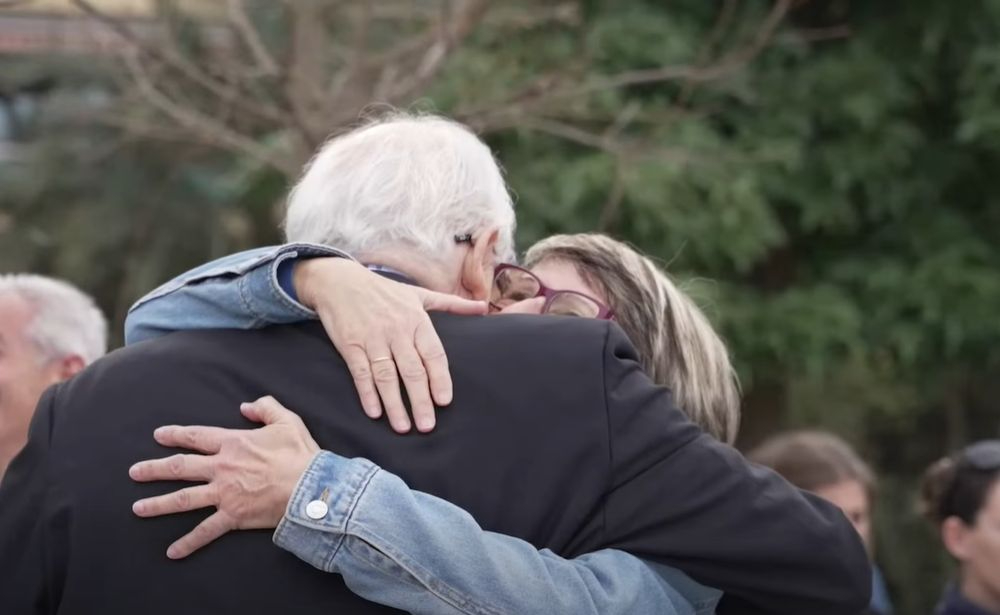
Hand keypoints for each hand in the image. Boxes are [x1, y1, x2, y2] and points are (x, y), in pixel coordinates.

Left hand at [129, 396, 319, 559]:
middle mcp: (222, 468)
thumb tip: (246, 406)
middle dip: (154, 469)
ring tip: (138, 508)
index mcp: (233, 443)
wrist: (310, 487)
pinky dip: (188, 543)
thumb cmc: (300, 454)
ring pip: (183, 499)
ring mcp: (224, 494)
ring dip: (158, 504)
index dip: (176, 435)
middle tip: (134, 472)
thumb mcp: (287, 421)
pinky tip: (172, 551)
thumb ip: (266, 407)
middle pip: (179, 467)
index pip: (197, 437)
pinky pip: (205, 531)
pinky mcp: (232, 516)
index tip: (159, 436)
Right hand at [295, 257, 487, 432]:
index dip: (440, 378)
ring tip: (404, 427)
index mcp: (417, 320)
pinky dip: (367, 394)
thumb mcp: (419, 295)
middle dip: (421, 400)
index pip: (433, 354)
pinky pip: (361, 373)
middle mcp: (397, 330)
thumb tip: (483, 308)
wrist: (340, 281)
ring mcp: (373, 338)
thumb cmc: (384, 291)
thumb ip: (451, 305)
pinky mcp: (350, 345)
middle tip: (427, 425)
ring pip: (387, 376)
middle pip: (412, 370)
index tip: (444, 401)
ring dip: (395, 404)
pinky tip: (375, 412)